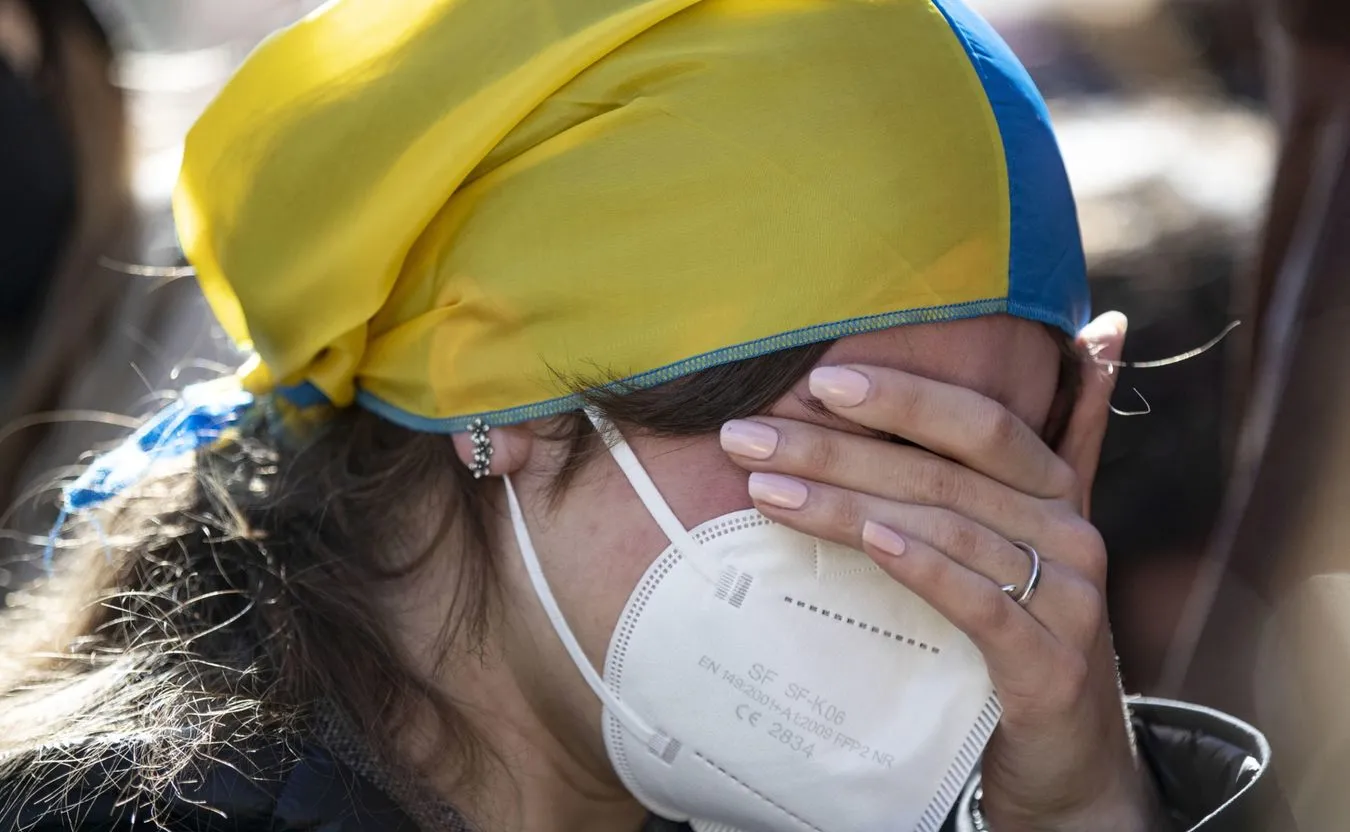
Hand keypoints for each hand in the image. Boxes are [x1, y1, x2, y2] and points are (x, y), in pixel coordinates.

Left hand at [718, 314, 1161, 829]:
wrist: (1067, 755)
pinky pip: (982, 604)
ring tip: (767, 488)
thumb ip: (1059, 436)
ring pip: (948, 531)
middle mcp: (1071, 533)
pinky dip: (926, 567)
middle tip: (747, 436)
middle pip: (945, 473)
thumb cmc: (1025, 629)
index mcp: (1055, 491)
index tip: (816, 379)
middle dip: (838, 448)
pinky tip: (872, 539)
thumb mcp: (1029, 533)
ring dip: (849, 504)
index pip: (979, 423)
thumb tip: (1103, 330)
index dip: (903, 396)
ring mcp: (1070, 600)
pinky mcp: (1052, 666)